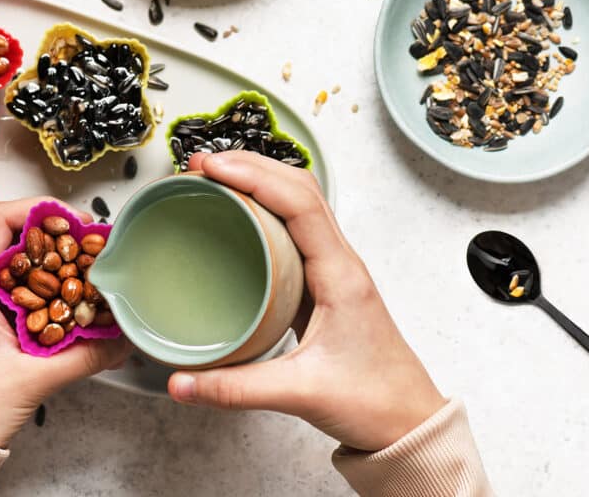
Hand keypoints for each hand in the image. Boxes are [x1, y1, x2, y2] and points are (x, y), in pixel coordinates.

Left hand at [0, 197, 129, 447]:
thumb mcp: (34, 379)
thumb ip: (85, 355)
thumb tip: (123, 338)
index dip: (38, 211)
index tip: (73, 222)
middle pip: (8, 240)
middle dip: (51, 240)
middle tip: (88, 248)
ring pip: (9, 268)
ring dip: (46, 268)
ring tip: (82, 276)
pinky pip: (6, 295)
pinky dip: (37, 294)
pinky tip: (63, 310)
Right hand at [167, 152, 445, 451]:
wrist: (408, 424)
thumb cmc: (373, 401)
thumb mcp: (299, 393)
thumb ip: (235, 389)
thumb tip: (181, 383)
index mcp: (341, 276)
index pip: (300, 203)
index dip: (254, 176)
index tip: (212, 167)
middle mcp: (340, 262)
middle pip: (299, 188)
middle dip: (250, 165)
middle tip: (201, 163)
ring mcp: (333, 270)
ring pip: (298, 203)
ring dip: (258, 180)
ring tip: (213, 177)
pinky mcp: (322, 283)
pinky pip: (293, 228)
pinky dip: (263, 208)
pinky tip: (236, 216)